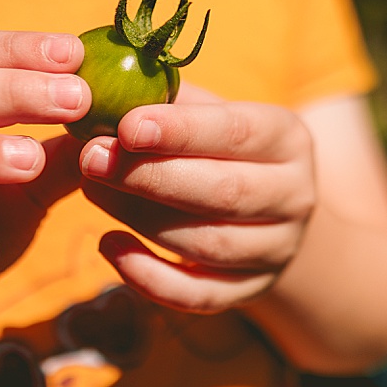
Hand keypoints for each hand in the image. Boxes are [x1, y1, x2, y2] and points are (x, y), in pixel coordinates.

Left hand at [78, 83, 315, 313]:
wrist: (268, 209)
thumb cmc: (222, 148)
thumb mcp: (210, 113)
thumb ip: (166, 102)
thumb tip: (99, 91)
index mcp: (288, 139)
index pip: (238, 133)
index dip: (181, 131)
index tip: (126, 126)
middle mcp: (294, 196)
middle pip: (225, 193)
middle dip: (151, 177)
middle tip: (92, 159)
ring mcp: (277, 250)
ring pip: (209, 244)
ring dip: (142, 219)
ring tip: (92, 190)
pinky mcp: (251, 290)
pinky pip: (198, 295)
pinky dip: (149, 277)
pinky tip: (109, 245)